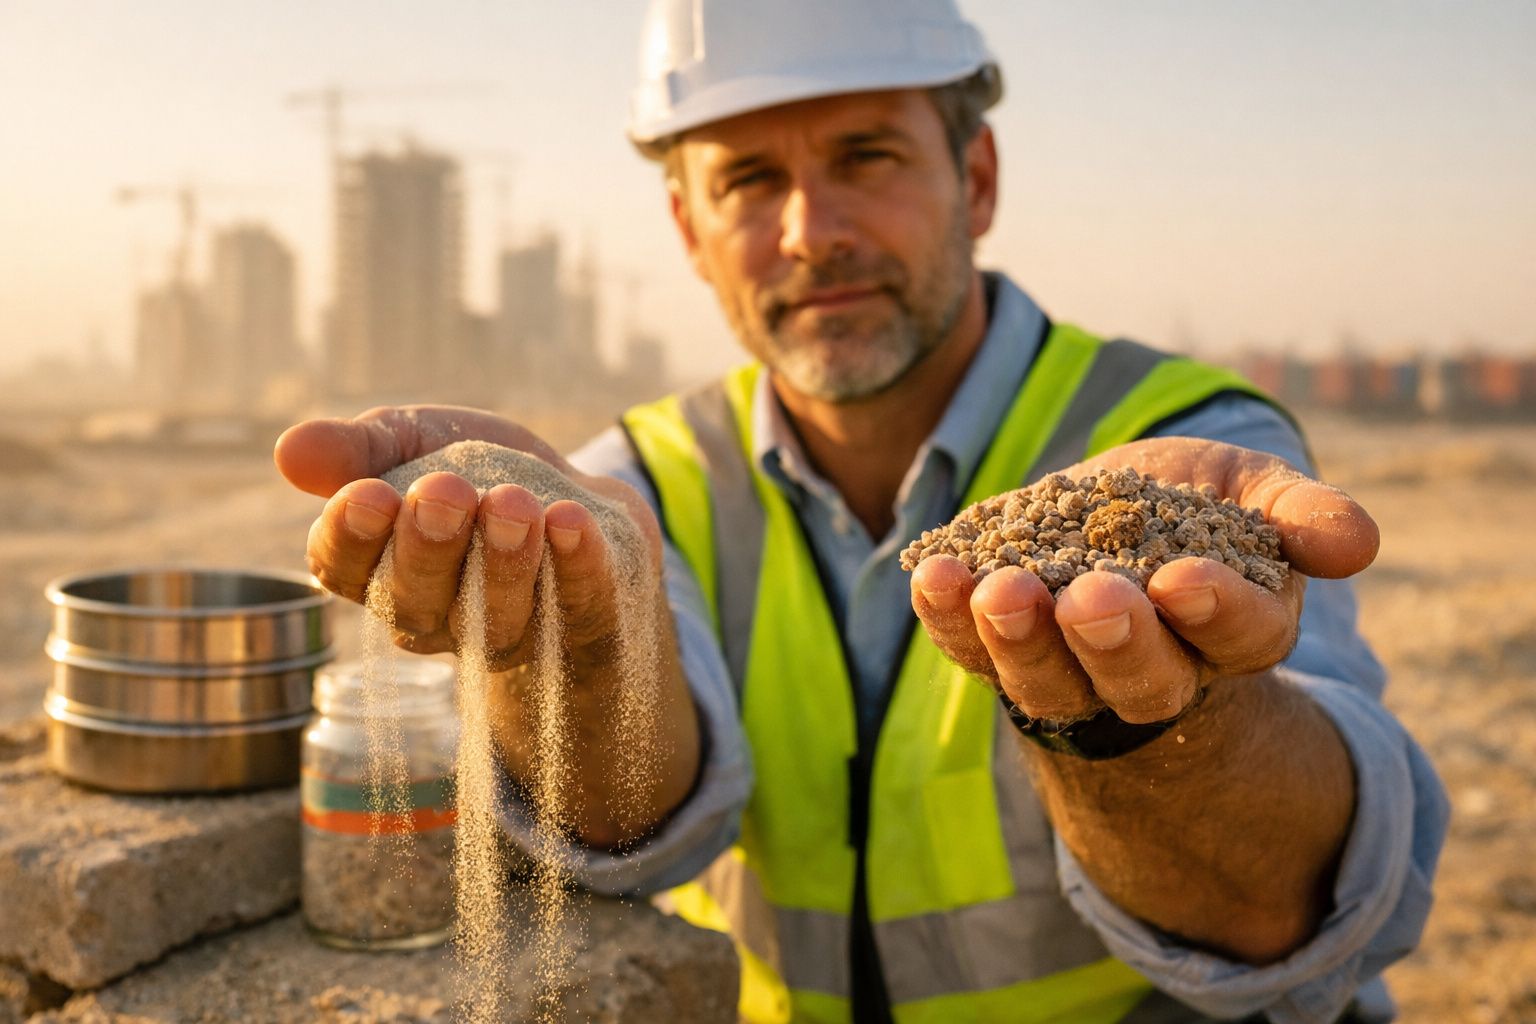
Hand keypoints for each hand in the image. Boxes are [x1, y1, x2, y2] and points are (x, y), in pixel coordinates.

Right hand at [274, 405, 664, 673]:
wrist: (577, 499)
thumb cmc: (477, 475)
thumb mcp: (415, 442)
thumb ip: (359, 448)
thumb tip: (289, 452)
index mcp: (377, 570)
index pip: (342, 569)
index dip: (350, 538)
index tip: (367, 495)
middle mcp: (436, 616)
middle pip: (416, 601)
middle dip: (428, 546)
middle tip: (444, 492)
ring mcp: (511, 631)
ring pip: (495, 617)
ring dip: (504, 559)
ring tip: (513, 503)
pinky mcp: (583, 627)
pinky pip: (576, 610)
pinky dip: (574, 567)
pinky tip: (570, 521)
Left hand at [910, 437, 1378, 724]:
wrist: (1111, 520)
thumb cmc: (1200, 509)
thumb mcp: (1254, 495)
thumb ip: (1303, 514)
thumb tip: (1358, 542)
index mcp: (1234, 634)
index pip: (1238, 639)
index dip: (1215, 614)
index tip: (1184, 578)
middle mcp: (1152, 669)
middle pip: (1139, 679)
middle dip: (1114, 641)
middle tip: (1092, 599)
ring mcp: (1067, 666)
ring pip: (1045, 677)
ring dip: (1017, 638)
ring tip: (998, 589)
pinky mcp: (996, 646)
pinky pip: (968, 645)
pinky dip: (947, 616)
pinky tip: (929, 574)